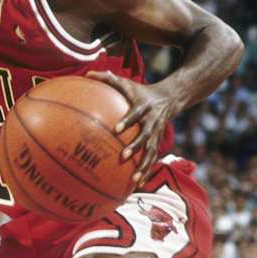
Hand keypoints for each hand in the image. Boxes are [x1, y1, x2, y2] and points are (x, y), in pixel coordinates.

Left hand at [87, 71, 176, 186]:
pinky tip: (136, 184)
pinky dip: (146, 171)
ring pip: (151, 152)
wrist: (170, 98)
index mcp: (143, 107)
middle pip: (145, 136)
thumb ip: (107, 78)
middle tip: (123, 156)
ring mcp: (156, 134)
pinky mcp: (157, 143)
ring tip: (134, 181)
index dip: (128, 121)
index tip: (116, 129)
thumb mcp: (127, 82)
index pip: (135, 114)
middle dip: (135, 147)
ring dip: (144, 166)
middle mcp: (151, 122)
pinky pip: (152, 159)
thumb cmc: (140, 91)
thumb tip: (86, 73)